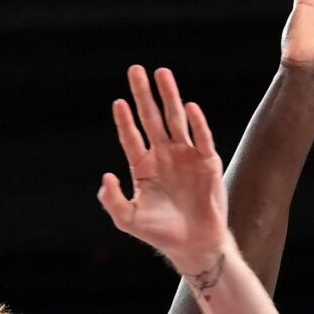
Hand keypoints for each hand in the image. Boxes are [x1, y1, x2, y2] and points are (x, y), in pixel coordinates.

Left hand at [102, 65, 229, 273]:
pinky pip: (201, 138)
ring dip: (169, 96)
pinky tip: (189, 107)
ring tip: (161, 73)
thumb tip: (106, 176)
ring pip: (175, 119)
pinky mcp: (207, 162)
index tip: (118, 102)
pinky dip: (196, 123)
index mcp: (144, 166)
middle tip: (135, 70)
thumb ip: (111, 200)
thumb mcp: (127, 219)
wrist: (193, 244)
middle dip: (143, 94)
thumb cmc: (160, 233)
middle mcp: (164, 156)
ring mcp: (186, 156)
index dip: (124, 119)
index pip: (131, 136)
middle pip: (151, 118)